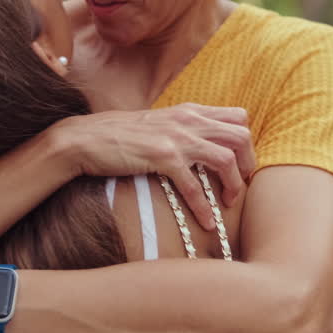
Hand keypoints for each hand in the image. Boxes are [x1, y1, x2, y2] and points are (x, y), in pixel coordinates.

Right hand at [55, 103, 254, 228]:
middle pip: (240, 136)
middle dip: (247, 164)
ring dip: (233, 185)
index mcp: (189, 111)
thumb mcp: (157, 124)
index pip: (238, 117)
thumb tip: (201, 146)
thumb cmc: (119, 136)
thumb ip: (181, 129)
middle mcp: (188, 120)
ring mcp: (176, 137)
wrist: (84, 138)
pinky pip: (194, 185)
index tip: (241, 165)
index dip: (246, 143)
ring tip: (229, 204)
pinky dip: (204, 206)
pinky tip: (206, 221)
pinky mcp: (162, 156)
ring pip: (226, 159)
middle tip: (239, 186)